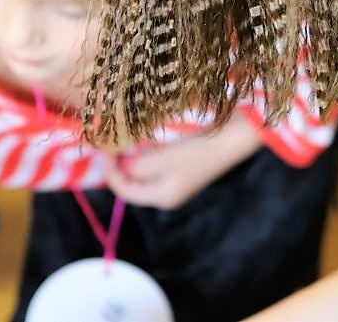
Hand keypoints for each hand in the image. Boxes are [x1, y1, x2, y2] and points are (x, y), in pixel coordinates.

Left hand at [103, 115, 261, 209]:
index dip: (110, 171)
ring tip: (123, 140)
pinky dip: (146, 154)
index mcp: (161, 198)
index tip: (104, 148)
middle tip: (111, 142)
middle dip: (120, 164)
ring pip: (144, 173)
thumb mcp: (163, 159)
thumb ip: (137, 165)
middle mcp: (167, 194)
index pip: (125, 190)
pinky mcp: (183, 168)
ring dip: (132, 158)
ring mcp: (176, 181)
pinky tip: (143, 140)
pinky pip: (156, 165)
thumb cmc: (198, 151)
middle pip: (133, 183)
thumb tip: (121, 166)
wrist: (233, 140)